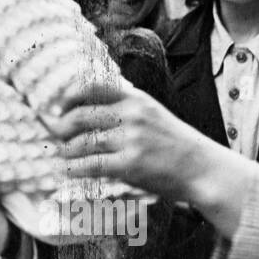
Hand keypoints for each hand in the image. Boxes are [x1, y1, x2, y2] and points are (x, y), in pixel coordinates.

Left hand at [42, 77, 257, 236]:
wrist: (203, 169)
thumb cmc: (175, 143)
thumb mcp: (153, 113)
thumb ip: (125, 107)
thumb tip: (86, 108)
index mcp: (136, 98)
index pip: (93, 87)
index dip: (69, 96)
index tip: (59, 107)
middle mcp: (132, 115)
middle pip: (81, 116)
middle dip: (61, 127)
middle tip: (54, 135)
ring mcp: (131, 140)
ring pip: (83, 142)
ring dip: (65, 150)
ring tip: (59, 155)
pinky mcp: (130, 164)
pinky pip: (91, 165)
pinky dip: (73, 169)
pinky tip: (66, 171)